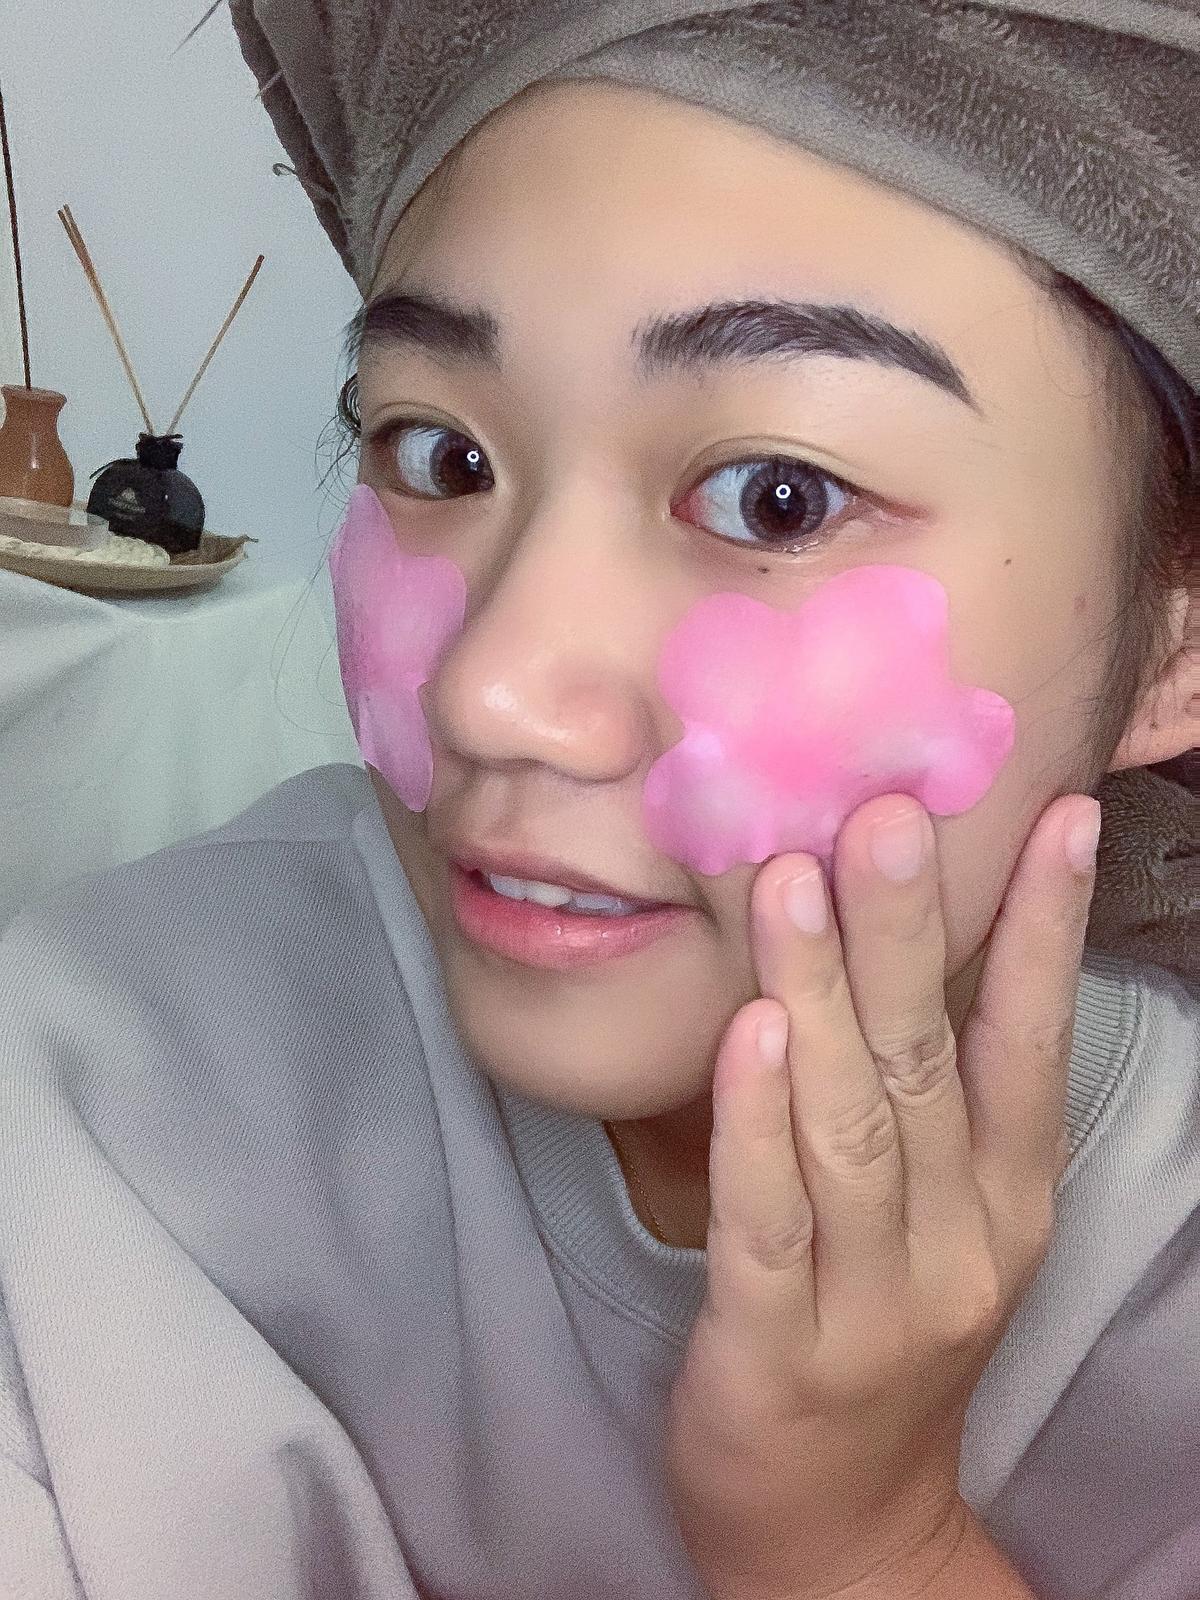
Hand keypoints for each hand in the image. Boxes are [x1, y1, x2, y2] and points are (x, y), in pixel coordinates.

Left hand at [664, 791, 1100, 1599]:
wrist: (836, 1528)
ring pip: (851, 1128)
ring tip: (796, 879)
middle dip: (912, 932)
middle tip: (891, 811)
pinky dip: (757, 1124)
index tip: (1055, 815)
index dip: (1045, 931)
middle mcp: (959, 1245)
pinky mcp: (775, 1349)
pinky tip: (752, 1031)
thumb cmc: (878, 1334)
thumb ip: (920, 1096)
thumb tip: (888, 933)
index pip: (1031, 1047)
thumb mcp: (934, 1218)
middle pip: (933, 1066)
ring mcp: (873, 1304)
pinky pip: (767, 1222)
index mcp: (1005, 1201)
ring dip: (822, 996)